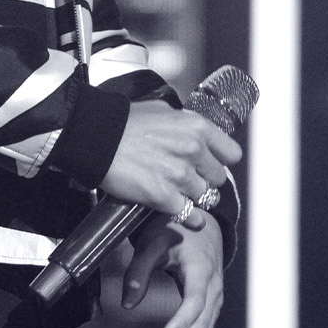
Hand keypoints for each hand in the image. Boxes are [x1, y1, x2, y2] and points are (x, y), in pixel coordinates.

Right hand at [99, 100, 239, 216]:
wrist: (95, 137)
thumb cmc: (124, 121)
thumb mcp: (161, 109)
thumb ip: (184, 121)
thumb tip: (196, 131)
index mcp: (195, 126)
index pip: (232, 153)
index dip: (222, 160)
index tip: (212, 163)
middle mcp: (192, 150)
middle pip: (219, 179)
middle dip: (205, 179)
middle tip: (188, 177)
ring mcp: (179, 176)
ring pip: (206, 198)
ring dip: (194, 197)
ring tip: (179, 191)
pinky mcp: (165, 197)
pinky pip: (191, 217)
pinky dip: (188, 218)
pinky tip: (180, 210)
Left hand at [122, 206, 224, 327]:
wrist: (200, 225)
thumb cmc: (173, 229)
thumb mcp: (153, 241)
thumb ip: (139, 270)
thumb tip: (126, 305)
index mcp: (202, 272)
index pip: (194, 304)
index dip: (180, 324)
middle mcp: (214, 293)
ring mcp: (214, 306)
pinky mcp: (208, 314)